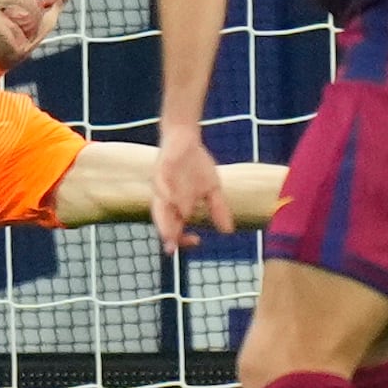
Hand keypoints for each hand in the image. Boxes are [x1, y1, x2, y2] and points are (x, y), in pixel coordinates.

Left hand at [148, 126, 230, 253]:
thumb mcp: (212, 189)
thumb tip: (228, 231)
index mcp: (176, 205)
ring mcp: (161, 185)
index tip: (198, 241)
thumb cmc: (196, 165)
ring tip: (170, 233)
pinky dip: (165, 193)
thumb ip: (217, 209)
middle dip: (167, 234)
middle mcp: (166, 198)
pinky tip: (171, 200)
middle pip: (163, 221)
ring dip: (164, 220)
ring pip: (159, 206)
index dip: (183, 238)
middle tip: (172, 248)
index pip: (176, 228)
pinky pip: (159, 183)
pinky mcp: (160, 169)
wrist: (186, 139)